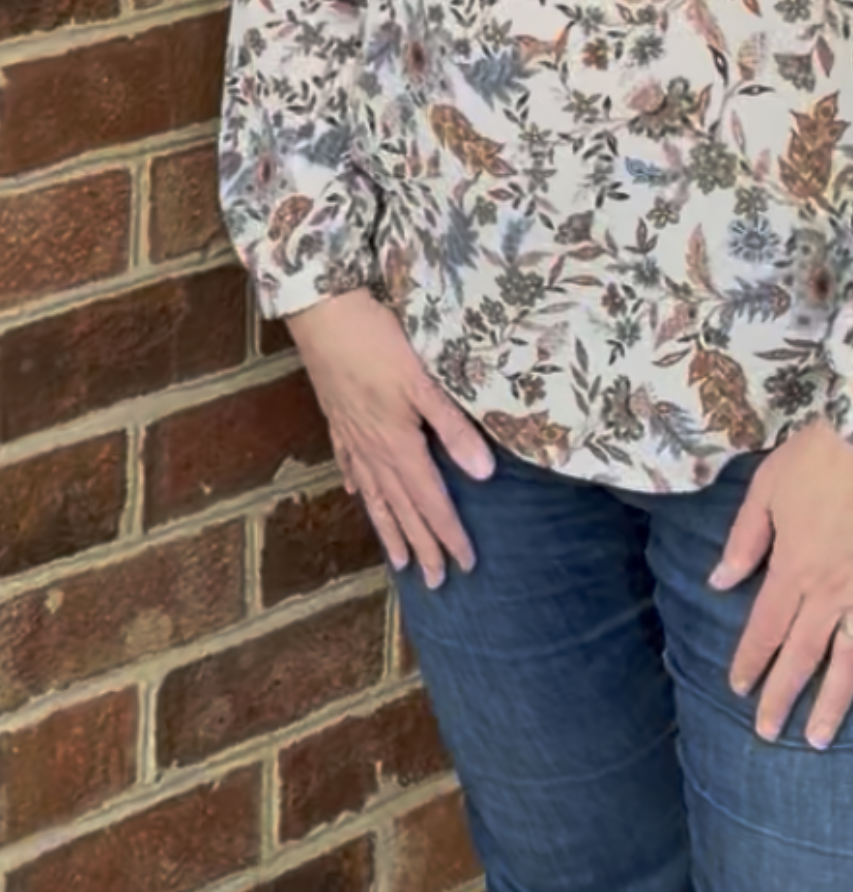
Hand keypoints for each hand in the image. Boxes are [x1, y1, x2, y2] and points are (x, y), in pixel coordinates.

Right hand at [288, 287, 494, 585]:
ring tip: (399, 562)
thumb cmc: (377, 342)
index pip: (431, 500)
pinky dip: (357, 485)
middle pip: (403, 508)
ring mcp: (352, 436)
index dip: (449, 533)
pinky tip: (356, 494)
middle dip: (421, 546)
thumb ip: (454, 427)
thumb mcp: (424, 381)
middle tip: (436, 583)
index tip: (465, 565)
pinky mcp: (338, 418)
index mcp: (399, 444)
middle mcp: (373, 450)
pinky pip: (350, 464)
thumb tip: (484, 474)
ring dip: (390, 529)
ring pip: (374, 495)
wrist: (322, 313)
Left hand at [708, 417, 852, 747]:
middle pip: (803, 654)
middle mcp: (831, 591)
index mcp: (793, 568)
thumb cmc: (820, 455)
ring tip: (821, 739)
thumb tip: (720, 583)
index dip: (751, 660)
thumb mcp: (766, 488)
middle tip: (768, 734)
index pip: (766, 628)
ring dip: (836, 701)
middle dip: (782, 696)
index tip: (738, 689)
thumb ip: (744, 540)